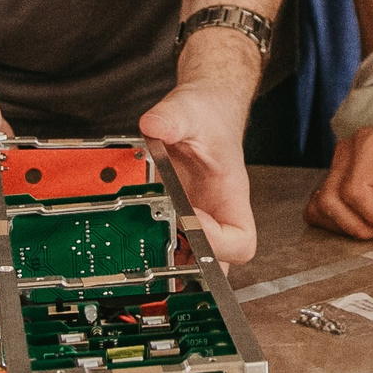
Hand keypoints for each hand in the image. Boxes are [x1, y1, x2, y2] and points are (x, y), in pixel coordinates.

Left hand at [140, 75, 257, 266]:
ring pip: (195, 258)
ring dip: (172, 262)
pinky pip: (173, 241)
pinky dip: (155, 245)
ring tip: (142, 250)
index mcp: (231, 194)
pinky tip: (133, 236)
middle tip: (159, 248)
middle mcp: (217, 212)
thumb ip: (172, 117)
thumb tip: (153, 124)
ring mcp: (198, 216)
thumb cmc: (210, 115)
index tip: (188, 218)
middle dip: (190, 264)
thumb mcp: (190, 110)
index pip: (240, 241)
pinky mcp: (178, 212)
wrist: (207, 109)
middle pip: (218, 261)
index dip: (215, 241)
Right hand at [305, 119, 372, 239]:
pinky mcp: (334, 176)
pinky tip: (361, 223)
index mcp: (370, 142)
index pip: (356, 189)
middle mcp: (347, 151)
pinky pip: (319, 205)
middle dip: (361, 226)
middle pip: (333, 200)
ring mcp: (337, 164)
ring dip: (346, 226)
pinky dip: (335, 222)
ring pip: (321, 205)